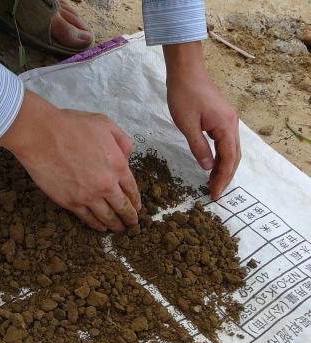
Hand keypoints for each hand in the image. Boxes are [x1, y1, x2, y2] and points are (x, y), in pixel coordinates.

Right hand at [0, 90, 140, 231]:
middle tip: (132, 224)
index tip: (137, 207)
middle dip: (129, 217)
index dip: (135, 200)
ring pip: (107, 216)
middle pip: (122, 206)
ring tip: (119, 229)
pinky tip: (101, 228)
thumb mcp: (104, 124)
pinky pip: (87, 218)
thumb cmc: (71, 126)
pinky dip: (96, 225)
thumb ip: (122, 141)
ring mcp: (88, 196)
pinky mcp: (70, 202)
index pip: (132, 188)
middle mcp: (106, 184)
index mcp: (117, 165)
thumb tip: (128, 156)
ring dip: (115, 225)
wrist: (41, 135)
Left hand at [164, 42, 240, 199]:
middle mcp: (232, 124)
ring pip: (232, 150)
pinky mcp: (222, 118)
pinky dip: (222, 157)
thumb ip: (198, 147)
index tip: (213, 194)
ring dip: (224, 168)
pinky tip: (214, 165)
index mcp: (226, 127)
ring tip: (214, 183)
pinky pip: (226, 143)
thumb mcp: (187, 125)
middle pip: (234, 157)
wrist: (186, 71)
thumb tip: (207, 168)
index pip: (228, 160)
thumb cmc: (184, 95)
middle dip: (225, 177)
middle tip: (215, 193)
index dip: (221, 178)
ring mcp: (229, 121)